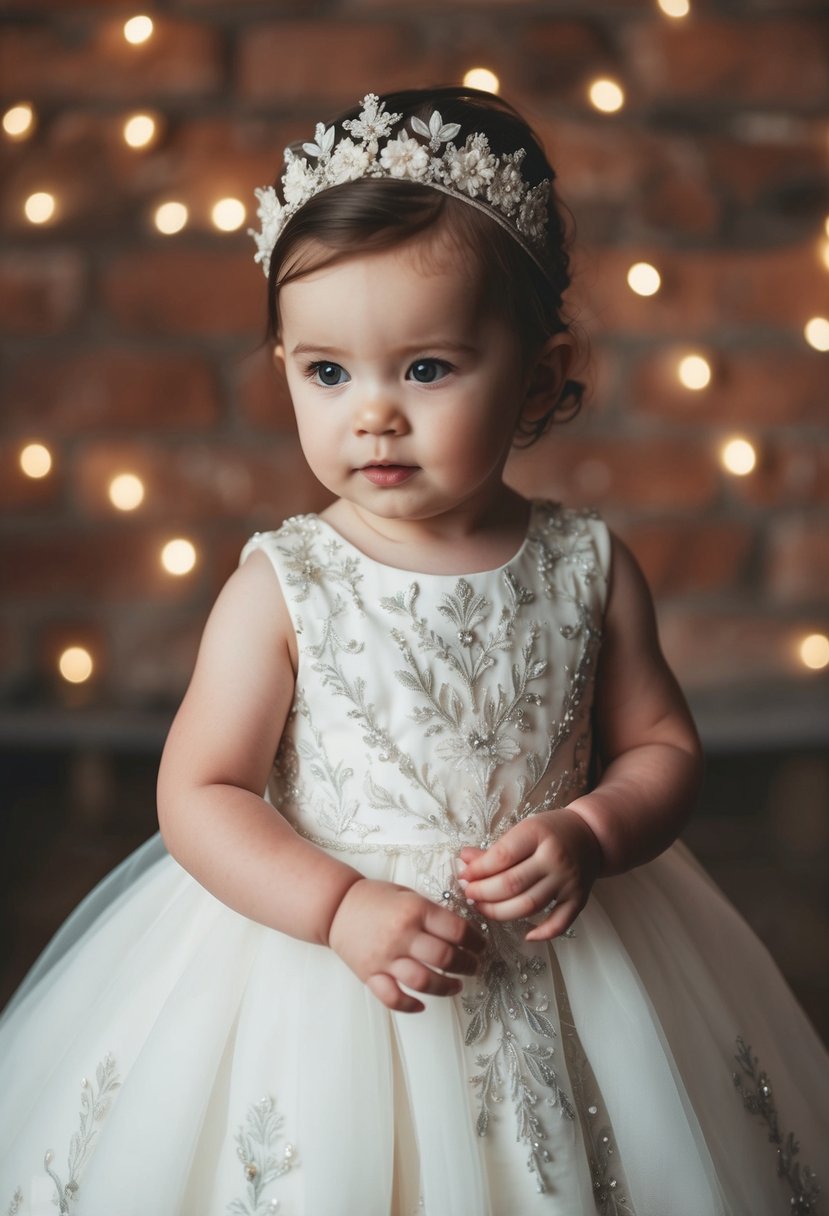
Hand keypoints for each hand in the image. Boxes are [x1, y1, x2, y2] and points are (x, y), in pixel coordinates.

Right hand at [328, 879, 484, 1012]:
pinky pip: (392, 997)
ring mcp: (385, 957)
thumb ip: (432, 912)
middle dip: (467, 965)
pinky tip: (422, 1005)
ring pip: (423, 982)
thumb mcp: (408, 894)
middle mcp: (402, 934)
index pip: (456, 930)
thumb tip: (462, 930)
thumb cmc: (375, 897)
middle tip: (474, 967)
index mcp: (415, 910)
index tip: (481, 946)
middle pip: (445, 958)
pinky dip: (410, 1005)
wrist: (336, 905)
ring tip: (455, 985)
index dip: (475, 941)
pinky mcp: (370, 974)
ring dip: (446, 987)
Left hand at [457, 808, 601, 940]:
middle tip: (468, 893)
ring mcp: (568, 881)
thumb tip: (464, 860)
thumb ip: (495, 848)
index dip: (478, 870)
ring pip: (529, 906)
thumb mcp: (523, 829)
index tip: (464, 876)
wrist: (590, 835)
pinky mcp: (579, 899)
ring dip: (500, 912)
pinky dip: (542, 933)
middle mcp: (555, 858)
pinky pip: (560, 922)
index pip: (502, 856)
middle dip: (483, 893)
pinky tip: (524, 935)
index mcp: (538, 834)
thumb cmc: (550, 831)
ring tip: (482, 908)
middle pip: (512, 884)